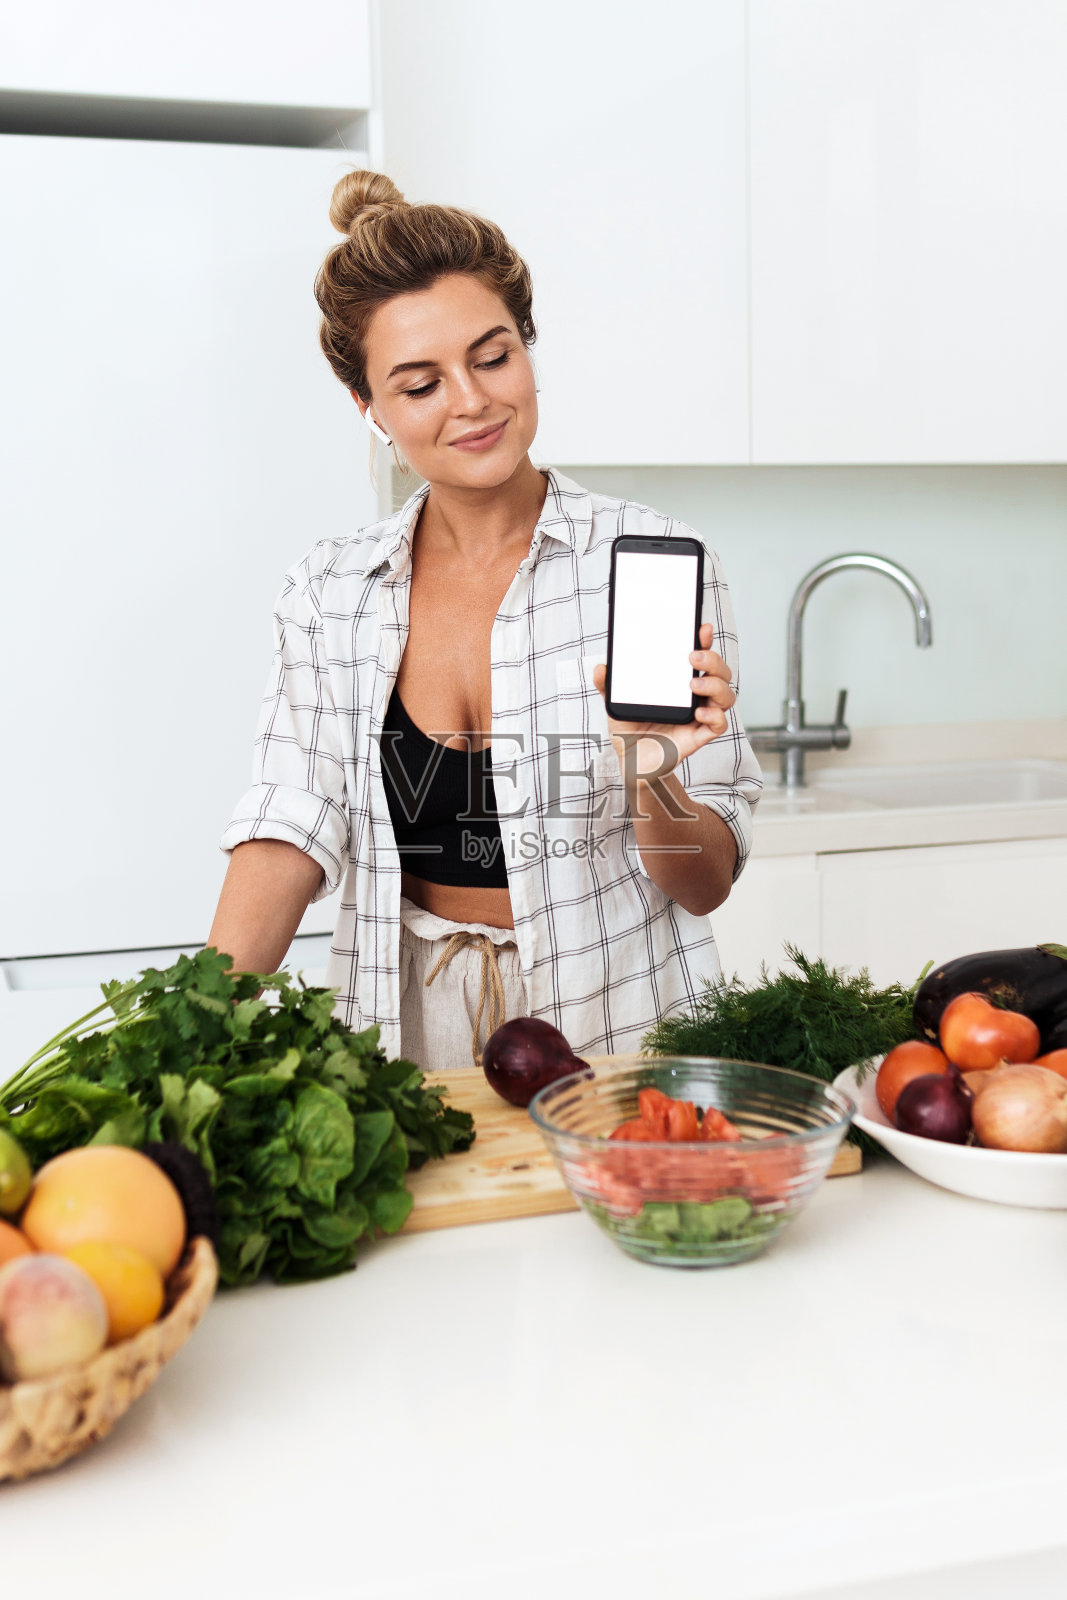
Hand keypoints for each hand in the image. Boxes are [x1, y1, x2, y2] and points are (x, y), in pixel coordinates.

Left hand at [591, 623, 736, 784]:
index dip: (704, 641)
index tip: (701, 629)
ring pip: (726, 696)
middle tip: (693, 658)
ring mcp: (699, 716)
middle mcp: (694, 697)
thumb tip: (600, 667)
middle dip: (713, 661)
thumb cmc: (629, 731)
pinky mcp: (699, 736)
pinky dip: (715, 716)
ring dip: (715, 686)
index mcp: (679, 683)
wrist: (630, 762)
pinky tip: (698, 713)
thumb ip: (608, 686)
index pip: (699, 657)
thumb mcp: (615, 704)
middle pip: (720, 673)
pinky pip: (719, 724)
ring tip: (694, 685)